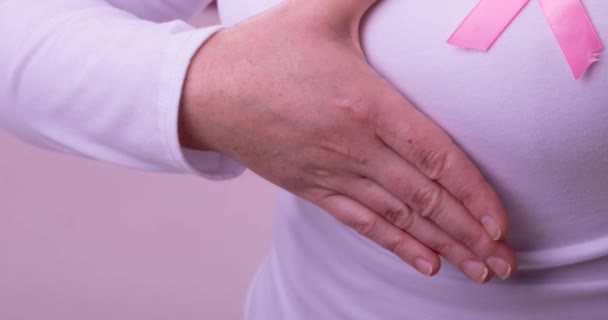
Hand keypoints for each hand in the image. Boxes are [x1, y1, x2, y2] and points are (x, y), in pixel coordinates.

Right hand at [180, 0, 516, 282]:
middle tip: (505, 264)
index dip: (472, 192)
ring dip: (442, 247)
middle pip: (424, 197)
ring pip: (398, 217)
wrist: (204, 91)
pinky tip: (425, 264)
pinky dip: (396, 245)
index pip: (434, 156)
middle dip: (469, 234)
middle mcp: (353, 146)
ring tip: (478, 272)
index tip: (499, 222)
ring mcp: (331, 171)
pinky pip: (362, 222)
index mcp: (365, 103)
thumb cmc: (263, 50)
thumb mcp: (318, 10)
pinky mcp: (311, 187)